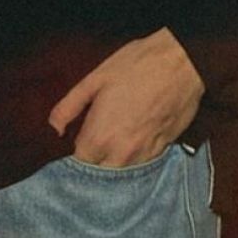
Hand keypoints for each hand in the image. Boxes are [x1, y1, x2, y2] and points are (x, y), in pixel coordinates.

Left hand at [48, 28, 204, 167]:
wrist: (184, 61)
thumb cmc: (138, 65)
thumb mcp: (95, 78)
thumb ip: (67, 107)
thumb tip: (52, 130)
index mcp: (98, 138)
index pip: (75, 166)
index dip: (71, 156)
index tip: (72, 146)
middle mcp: (120, 155)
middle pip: (96, 176)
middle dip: (91, 165)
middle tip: (91, 146)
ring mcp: (144, 156)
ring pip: (119, 173)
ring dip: (112, 165)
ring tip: (112, 145)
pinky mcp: (163, 150)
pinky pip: (141, 165)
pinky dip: (133, 159)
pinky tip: (133, 143)